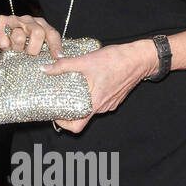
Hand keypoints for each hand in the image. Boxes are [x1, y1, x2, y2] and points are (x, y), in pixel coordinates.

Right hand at [0, 13, 63, 57]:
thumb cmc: (17, 42)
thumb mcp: (32, 46)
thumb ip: (43, 50)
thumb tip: (57, 61)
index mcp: (40, 25)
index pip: (51, 33)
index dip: (55, 46)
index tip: (58, 58)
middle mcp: (29, 20)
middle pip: (38, 33)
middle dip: (34, 49)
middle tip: (28, 54)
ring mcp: (15, 19)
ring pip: (19, 36)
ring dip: (17, 47)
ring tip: (14, 49)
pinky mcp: (0, 21)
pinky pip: (4, 36)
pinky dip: (4, 44)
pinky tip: (4, 45)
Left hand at [43, 39, 157, 133]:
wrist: (140, 59)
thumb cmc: (116, 61)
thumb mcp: (86, 61)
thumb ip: (64, 65)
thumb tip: (46, 68)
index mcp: (94, 103)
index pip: (76, 127)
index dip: (64, 124)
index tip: (57, 114)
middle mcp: (102, 107)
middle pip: (82, 116)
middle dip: (71, 108)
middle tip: (61, 97)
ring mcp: (110, 104)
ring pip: (91, 108)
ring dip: (82, 100)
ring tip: (74, 87)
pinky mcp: (115, 98)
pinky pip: (100, 101)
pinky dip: (93, 95)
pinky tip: (90, 82)